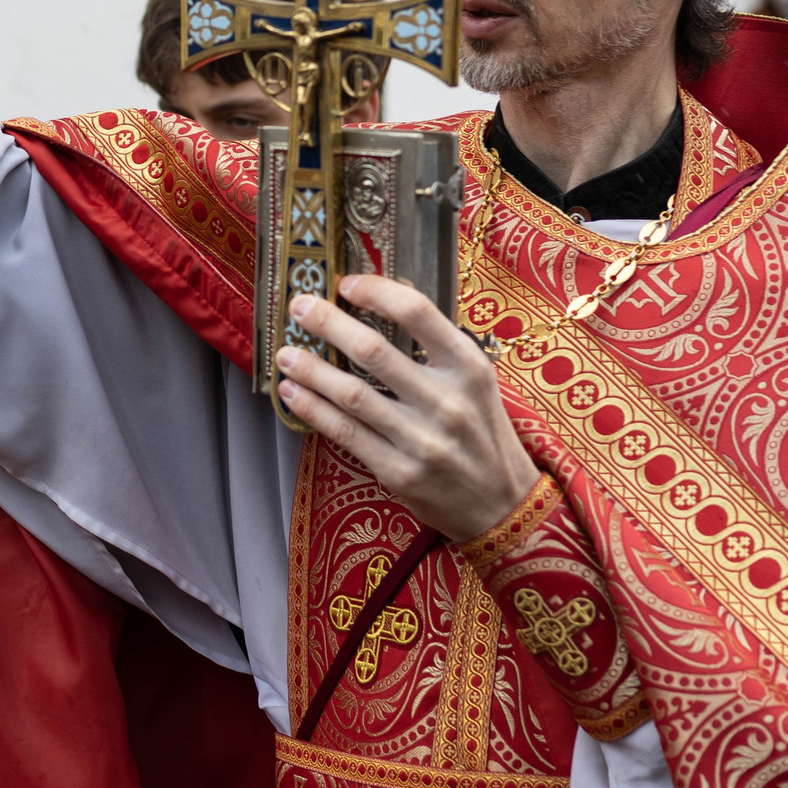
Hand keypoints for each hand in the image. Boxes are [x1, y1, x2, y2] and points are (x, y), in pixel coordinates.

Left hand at [274, 277, 540, 542]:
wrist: (502, 504)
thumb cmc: (482, 432)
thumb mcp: (476, 382)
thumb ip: (438, 345)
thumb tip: (388, 295)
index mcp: (469, 366)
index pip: (417, 312)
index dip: (376, 292)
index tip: (346, 284)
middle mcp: (446, 400)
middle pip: (373, 350)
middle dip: (327, 323)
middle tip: (299, 306)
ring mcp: (421, 439)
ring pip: (351, 394)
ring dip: (310, 369)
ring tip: (285, 354)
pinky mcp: (398, 471)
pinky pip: (345, 433)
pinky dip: (312, 409)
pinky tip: (292, 393)